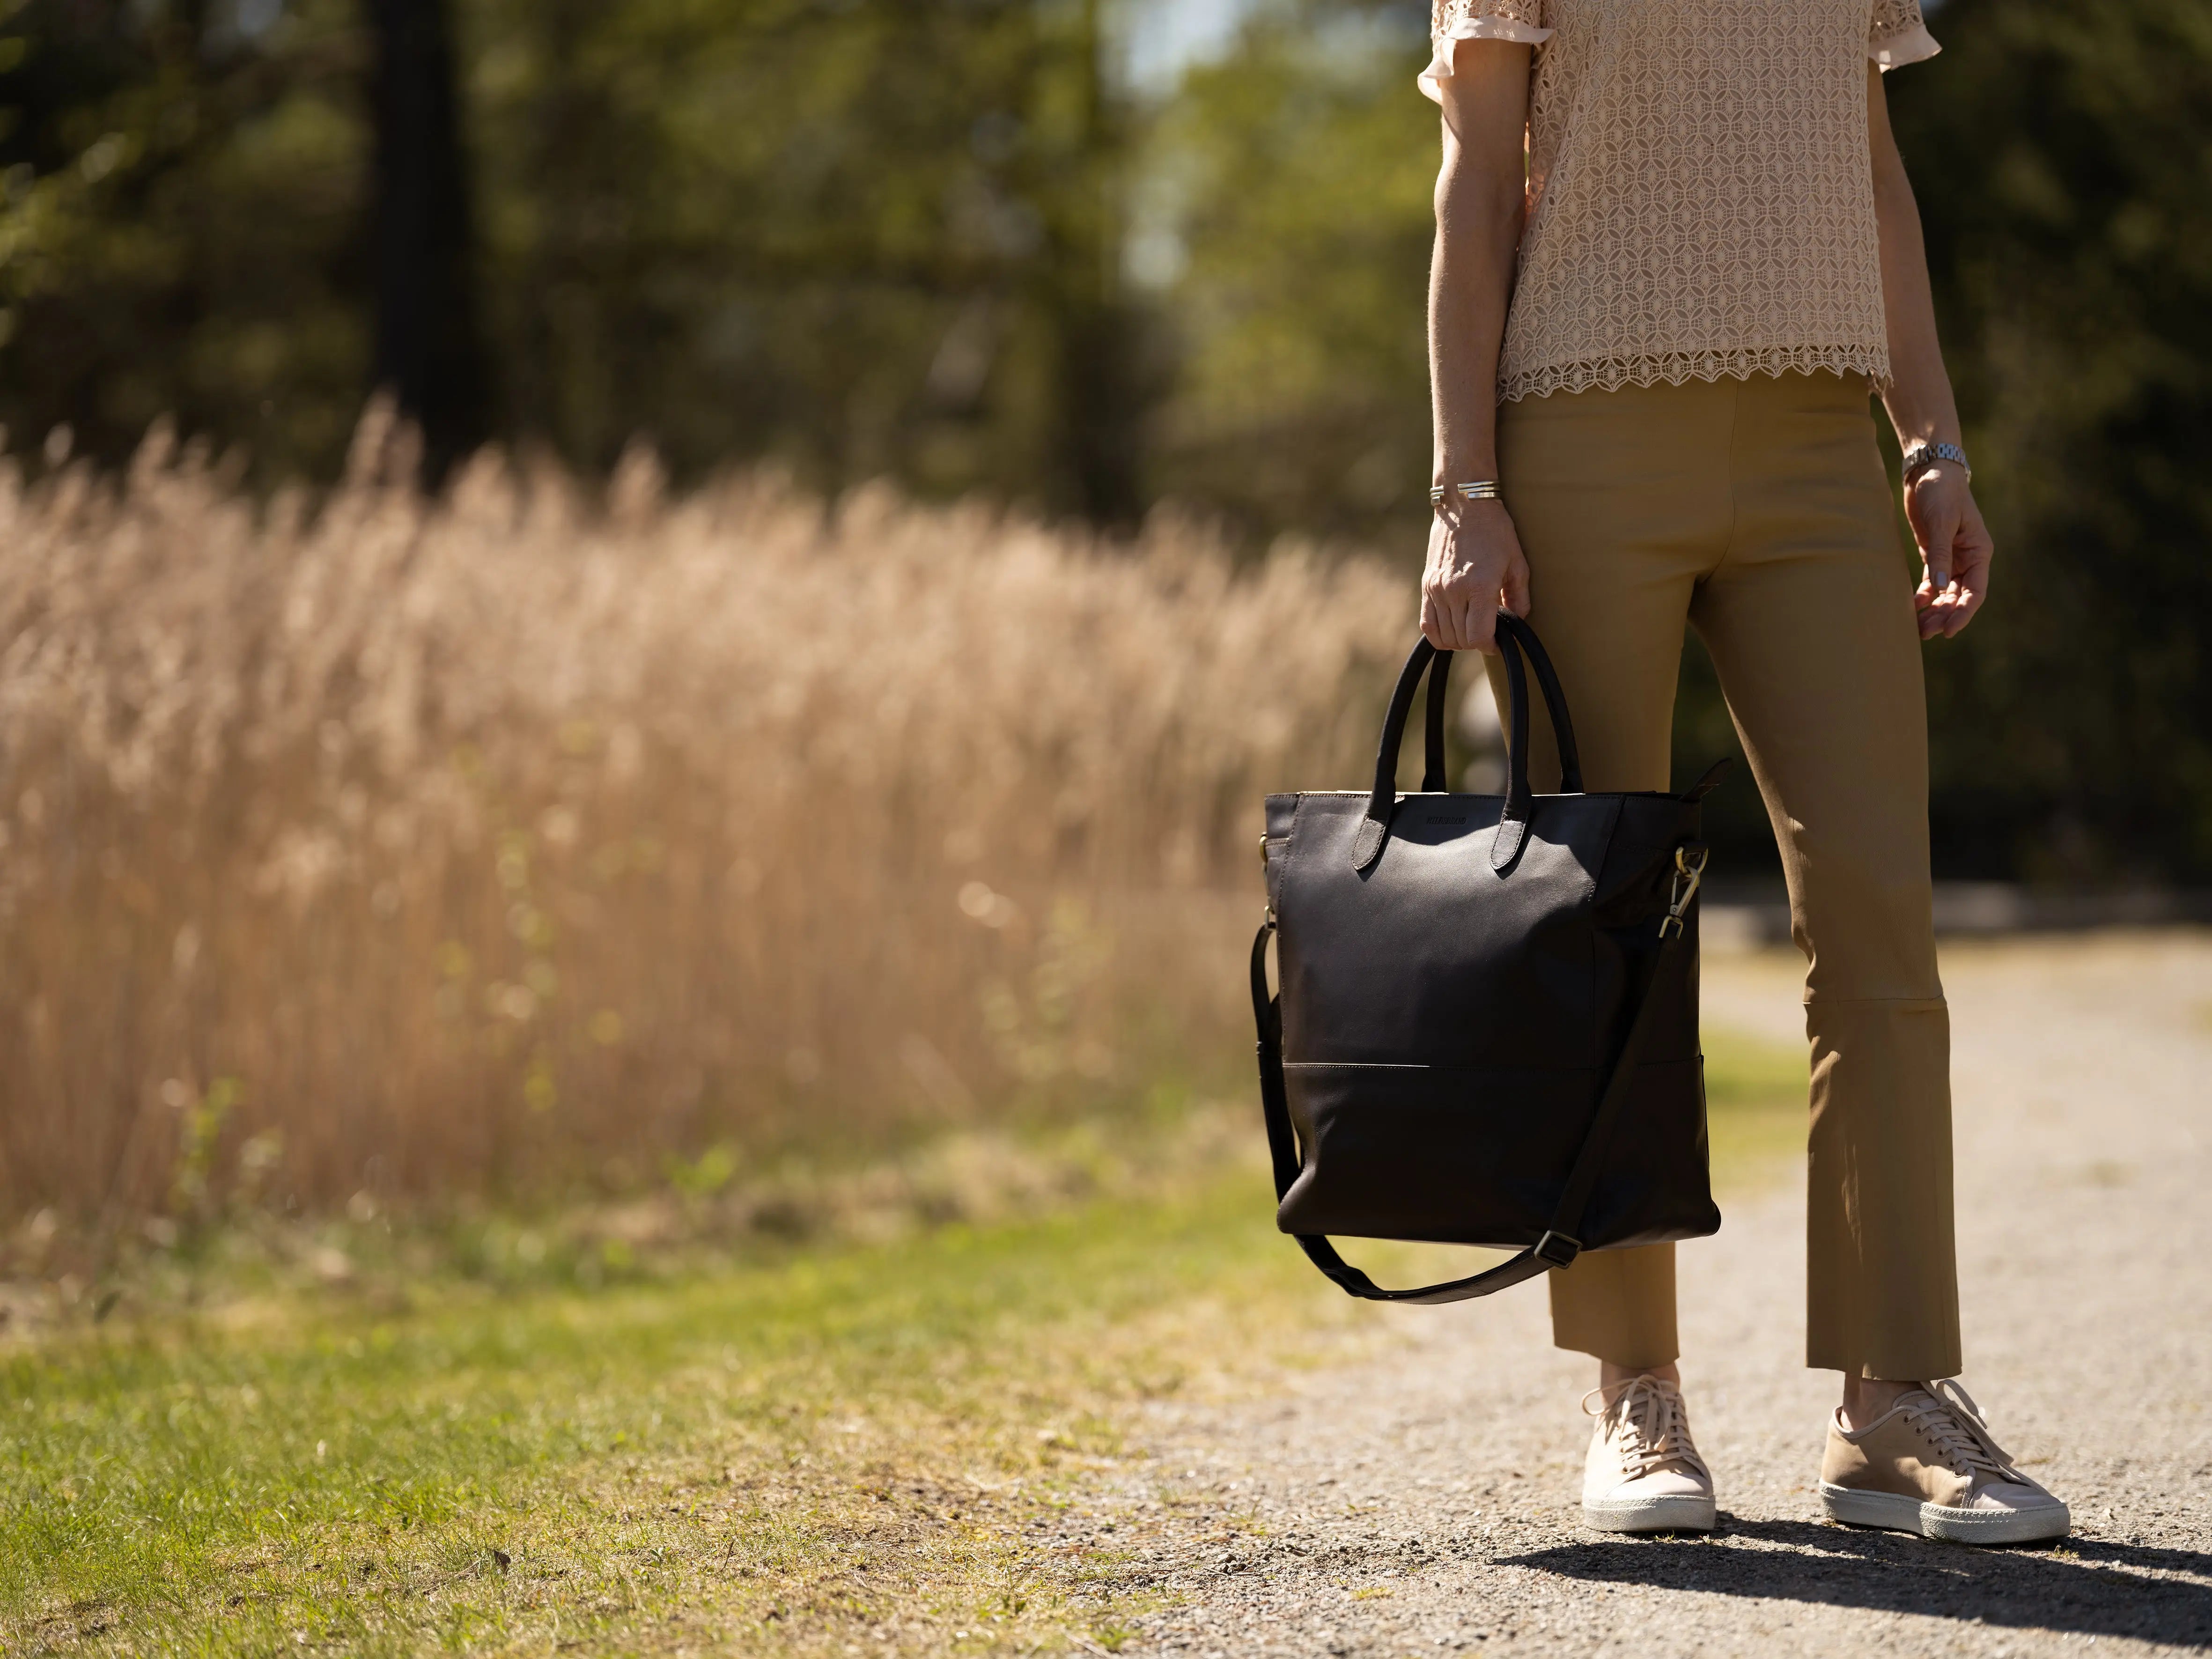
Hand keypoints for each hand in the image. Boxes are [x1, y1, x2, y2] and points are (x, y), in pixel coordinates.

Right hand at [1420, 498, 1530, 652]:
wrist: (1463, 505)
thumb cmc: (1495, 531)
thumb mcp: (1517, 562)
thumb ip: (1519, 596)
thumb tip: (1518, 620)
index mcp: (1479, 586)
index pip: (1477, 636)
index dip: (1489, 646)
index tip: (1497, 642)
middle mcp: (1453, 590)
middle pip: (1461, 639)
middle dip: (1476, 642)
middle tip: (1488, 632)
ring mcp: (1436, 589)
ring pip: (1444, 635)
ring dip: (1459, 640)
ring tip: (1471, 628)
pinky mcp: (1426, 585)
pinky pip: (1427, 624)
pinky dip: (1439, 634)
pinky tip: (1452, 628)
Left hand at [1904, 465, 1992, 639]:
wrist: (1928, 471)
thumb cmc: (1941, 491)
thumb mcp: (1942, 521)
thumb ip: (1940, 555)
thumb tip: (1939, 589)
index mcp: (1979, 551)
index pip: (1976, 590)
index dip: (1964, 613)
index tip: (1950, 631)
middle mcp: (1968, 558)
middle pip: (1959, 596)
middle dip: (1944, 616)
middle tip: (1926, 634)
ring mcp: (1950, 557)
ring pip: (1944, 593)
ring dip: (1934, 611)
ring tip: (1918, 629)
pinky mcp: (1932, 553)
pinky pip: (1931, 582)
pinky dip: (1923, 596)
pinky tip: (1913, 608)